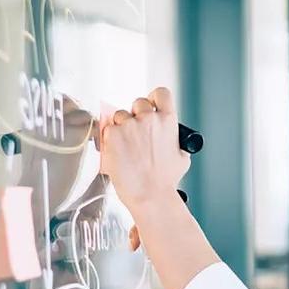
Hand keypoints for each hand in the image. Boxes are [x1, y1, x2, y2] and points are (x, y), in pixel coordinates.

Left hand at [99, 88, 189, 212]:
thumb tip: (170, 137)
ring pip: (119, 116)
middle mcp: (149, 119)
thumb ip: (175, 140)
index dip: (154, 99)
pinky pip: (107, 129)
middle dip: (135, 116)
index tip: (151, 107)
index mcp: (168, 121)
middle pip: (138, 103)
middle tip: (135, 134)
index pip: (161, 93)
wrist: (150, 194)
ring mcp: (129, 125)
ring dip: (120, 128)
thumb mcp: (181, 157)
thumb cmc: (165, 180)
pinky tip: (118, 153)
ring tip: (126, 148)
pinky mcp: (112, 135)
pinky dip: (110, 140)